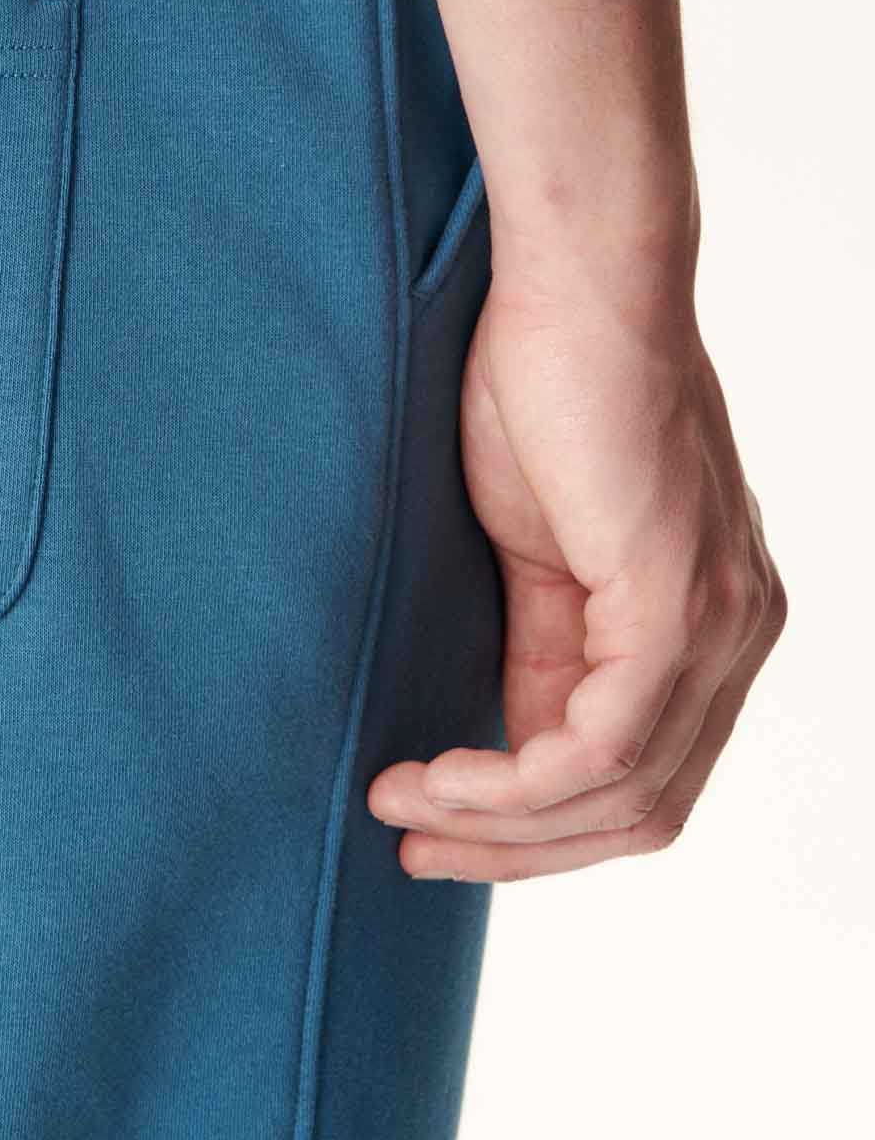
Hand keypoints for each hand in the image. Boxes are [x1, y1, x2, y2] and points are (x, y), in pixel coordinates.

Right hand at [367, 261, 786, 880]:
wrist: (578, 286)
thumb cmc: (548, 391)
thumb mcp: (539, 551)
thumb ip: (544, 650)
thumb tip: (510, 743)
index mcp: (714, 622)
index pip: (645, 779)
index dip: (538, 830)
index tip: (434, 827)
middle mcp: (739, 633)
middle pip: (642, 815)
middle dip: (518, 853)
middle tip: (412, 846)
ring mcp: (719, 622)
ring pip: (622, 798)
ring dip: (498, 826)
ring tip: (400, 806)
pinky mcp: (676, 601)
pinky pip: (600, 749)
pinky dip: (510, 783)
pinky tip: (436, 773)